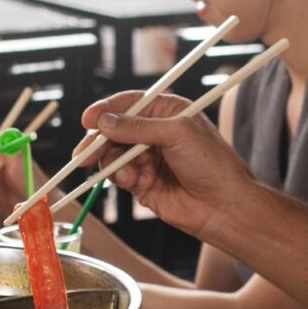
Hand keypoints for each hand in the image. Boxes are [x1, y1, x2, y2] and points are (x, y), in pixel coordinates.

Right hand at [72, 90, 259, 244]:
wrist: (224, 206)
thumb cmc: (211, 164)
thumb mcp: (176, 134)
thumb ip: (137, 127)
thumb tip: (103, 122)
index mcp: (167, 111)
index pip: (128, 103)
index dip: (105, 110)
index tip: (87, 119)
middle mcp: (156, 133)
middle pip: (115, 130)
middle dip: (99, 142)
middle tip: (83, 154)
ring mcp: (149, 158)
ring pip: (113, 155)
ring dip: (112, 164)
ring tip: (123, 174)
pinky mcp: (143, 183)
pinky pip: (120, 176)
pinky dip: (121, 179)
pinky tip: (133, 182)